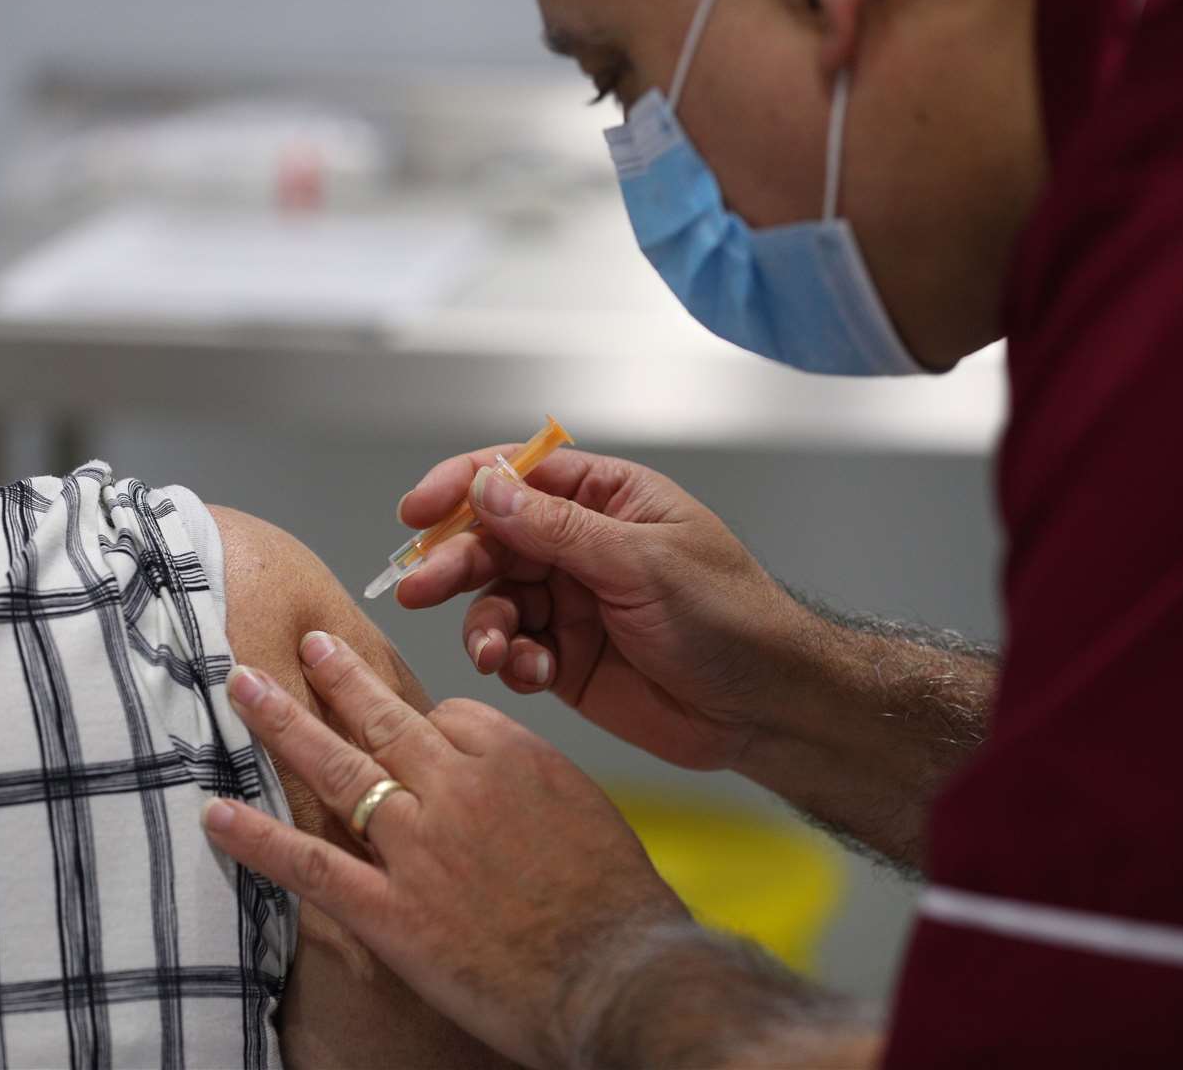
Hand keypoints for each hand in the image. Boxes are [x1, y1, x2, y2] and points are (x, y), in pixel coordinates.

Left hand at [202, 633, 690, 1069]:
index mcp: (510, 755)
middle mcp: (456, 786)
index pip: (448, 714)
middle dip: (337, 674)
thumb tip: (490, 771)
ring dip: (282, 722)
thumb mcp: (585, 807)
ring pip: (337, 767)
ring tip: (242, 685)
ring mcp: (418, 846)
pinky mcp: (392, 910)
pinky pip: (313, 865)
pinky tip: (216, 814)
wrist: (619, 974)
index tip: (411, 729)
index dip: (424, 723)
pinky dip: (259, 838)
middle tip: (305, 641)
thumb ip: (528, 778)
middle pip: (382, 715)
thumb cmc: (617, 903)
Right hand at [393, 447, 806, 771]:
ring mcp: (572, 602)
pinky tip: (533, 672)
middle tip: (420, 587)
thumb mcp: (642, 562)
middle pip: (493, 539)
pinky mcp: (566, 658)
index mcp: (607, 500)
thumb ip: (557, 530)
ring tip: (492, 651)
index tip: (419, 510)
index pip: (519, 475)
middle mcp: (581, 545)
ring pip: (495, 599)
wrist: (763, 707)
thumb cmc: (728, 616)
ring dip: (484, 624)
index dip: (464, 487)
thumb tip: (486, 487)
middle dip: (455, 563)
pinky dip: (511, 661)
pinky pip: (514, 650)